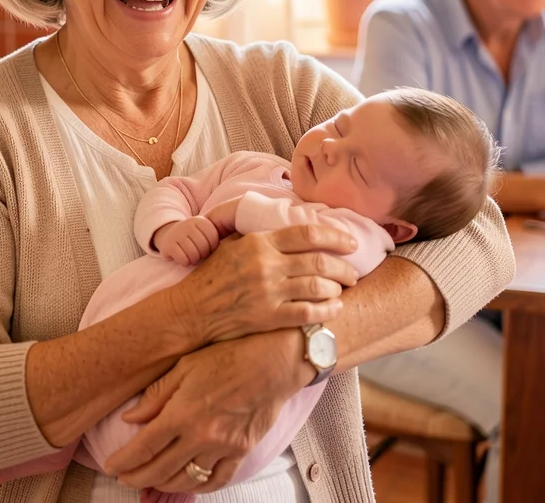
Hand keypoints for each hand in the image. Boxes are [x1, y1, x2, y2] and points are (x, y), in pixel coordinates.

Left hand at [103, 329, 310, 493]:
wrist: (274, 361)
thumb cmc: (229, 355)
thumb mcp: (185, 366)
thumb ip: (156, 395)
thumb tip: (130, 419)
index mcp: (182, 413)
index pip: (144, 447)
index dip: (123, 462)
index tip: (110, 466)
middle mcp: (201, 435)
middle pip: (160, 469)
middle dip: (137, 477)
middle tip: (124, 477)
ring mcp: (224, 447)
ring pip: (186, 479)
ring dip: (163, 484)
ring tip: (150, 480)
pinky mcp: (242, 451)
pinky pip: (218, 480)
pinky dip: (200, 486)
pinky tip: (188, 482)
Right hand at [154, 217, 220, 265]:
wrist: (169, 235)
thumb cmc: (192, 238)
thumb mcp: (203, 232)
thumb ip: (214, 237)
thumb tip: (229, 251)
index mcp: (200, 221)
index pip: (213, 238)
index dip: (212, 248)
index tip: (208, 249)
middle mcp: (188, 224)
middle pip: (203, 247)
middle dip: (203, 255)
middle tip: (199, 255)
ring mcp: (177, 233)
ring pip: (193, 254)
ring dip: (194, 260)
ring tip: (192, 257)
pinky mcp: (168, 244)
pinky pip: (183, 259)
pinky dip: (185, 262)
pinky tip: (183, 259)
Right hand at [165, 224, 359, 344]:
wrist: (191, 310)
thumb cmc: (210, 277)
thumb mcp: (231, 245)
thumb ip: (259, 237)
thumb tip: (287, 228)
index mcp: (259, 242)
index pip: (307, 233)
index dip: (335, 236)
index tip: (351, 243)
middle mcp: (267, 265)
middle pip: (319, 261)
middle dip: (344, 267)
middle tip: (353, 272)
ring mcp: (269, 292)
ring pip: (317, 286)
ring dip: (337, 288)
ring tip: (343, 290)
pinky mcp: (268, 317)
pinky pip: (308, 312)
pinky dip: (327, 309)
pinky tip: (335, 308)